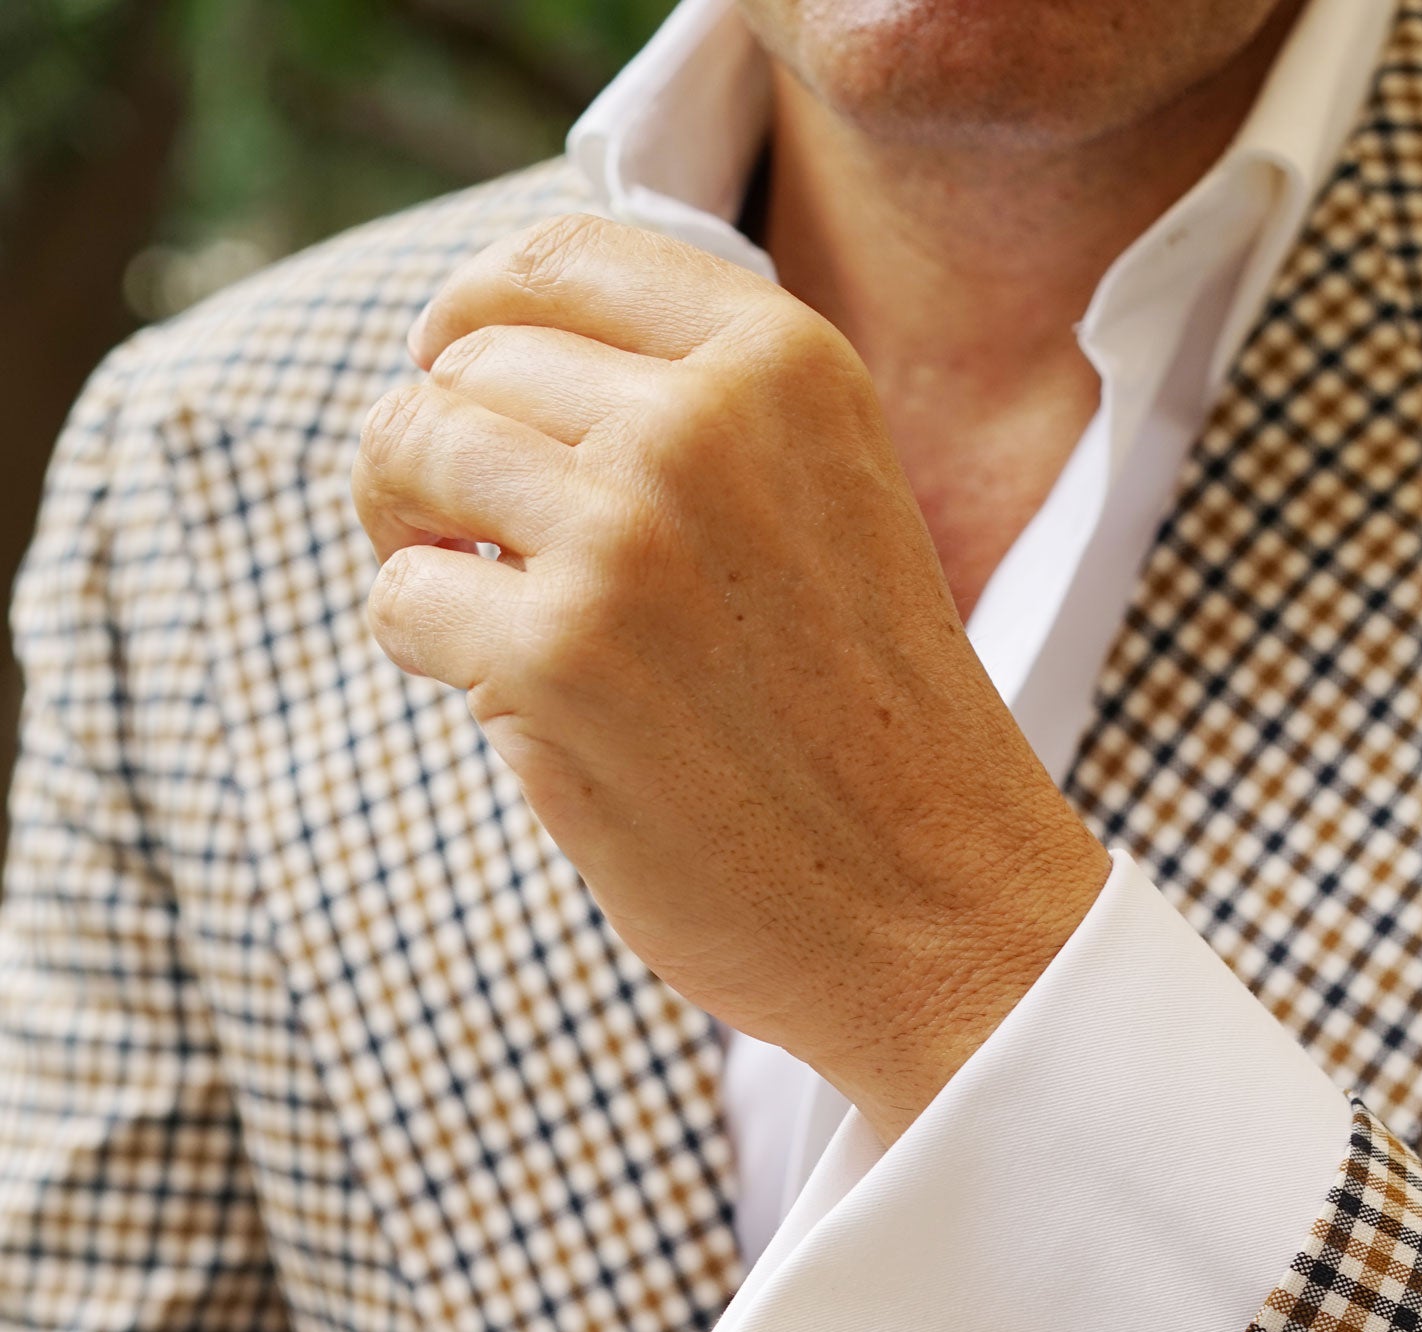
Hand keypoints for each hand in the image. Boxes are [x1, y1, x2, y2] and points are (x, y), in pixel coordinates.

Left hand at [350, 213, 1109, 1140]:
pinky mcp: (558, 660)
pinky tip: (516, 700)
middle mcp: (700, 423)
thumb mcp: (828, 497)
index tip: (463, 392)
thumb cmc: (870, 724)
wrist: (941, 905)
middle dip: (438, 455)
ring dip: (410, 539)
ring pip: (408, 455)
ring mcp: (623, 537)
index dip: (473, 322)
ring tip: (476, 613)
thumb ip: (699, 412)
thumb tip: (482, 362)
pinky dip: (430, 651)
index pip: (552, 258)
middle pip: (462, 363)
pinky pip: (403, 601)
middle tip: (473, 549)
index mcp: (780, 361)